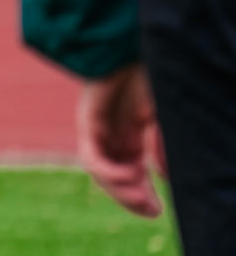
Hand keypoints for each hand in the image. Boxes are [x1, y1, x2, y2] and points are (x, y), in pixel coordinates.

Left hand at [76, 64, 165, 217]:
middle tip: (152, 211)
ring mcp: (99, 128)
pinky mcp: (88, 121)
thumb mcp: (164, 116)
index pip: (130, 173)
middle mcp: (112, 133)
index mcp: (130, 133)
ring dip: (121, 190)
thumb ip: (165, 146)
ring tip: (144, 200)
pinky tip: (131, 176)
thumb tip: (167, 178)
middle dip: (131, 198)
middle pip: (114, 177)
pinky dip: (109, 171)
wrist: (131, 44)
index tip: (158, 212)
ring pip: (101, 172)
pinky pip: (92, 156)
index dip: (142, 194)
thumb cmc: (150, 72)